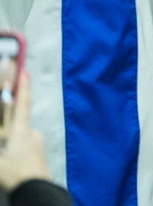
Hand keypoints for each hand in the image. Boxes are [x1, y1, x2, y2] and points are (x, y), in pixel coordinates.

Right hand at [0, 70, 51, 192]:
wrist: (37, 191)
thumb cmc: (16, 174)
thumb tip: (0, 133)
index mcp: (21, 131)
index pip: (22, 104)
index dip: (23, 87)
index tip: (25, 71)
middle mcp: (31, 133)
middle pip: (19, 116)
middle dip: (12, 107)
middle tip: (6, 98)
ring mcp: (36, 144)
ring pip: (19, 133)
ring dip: (10, 131)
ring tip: (4, 143)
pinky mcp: (37, 154)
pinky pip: (23, 143)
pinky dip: (14, 143)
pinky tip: (9, 154)